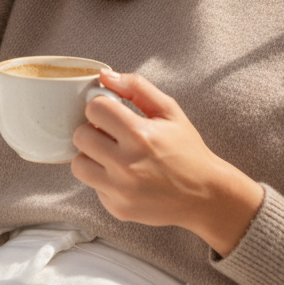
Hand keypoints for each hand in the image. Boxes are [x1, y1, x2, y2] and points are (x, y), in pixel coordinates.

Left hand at [71, 70, 264, 256]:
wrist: (204, 195)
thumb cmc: (187, 150)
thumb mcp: (170, 111)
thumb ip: (137, 88)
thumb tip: (105, 76)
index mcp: (140, 135)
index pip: (94, 109)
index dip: (101, 106)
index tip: (112, 112)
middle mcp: (127, 165)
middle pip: (80, 136)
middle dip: (92, 130)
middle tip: (110, 133)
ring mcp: (120, 190)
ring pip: (79, 164)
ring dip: (92, 156)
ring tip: (112, 154)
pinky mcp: (117, 208)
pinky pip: (93, 186)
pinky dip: (103, 178)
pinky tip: (124, 176)